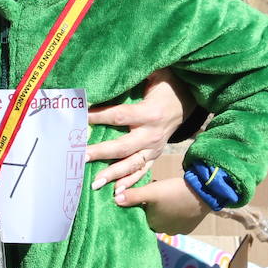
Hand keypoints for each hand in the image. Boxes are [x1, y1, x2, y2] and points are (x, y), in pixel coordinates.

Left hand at [86, 69, 193, 192]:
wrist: (187, 101)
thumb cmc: (166, 85)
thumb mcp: (156, 74)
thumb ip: (135, 75)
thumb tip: (110, 74)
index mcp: (151, 113)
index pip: (120, 115)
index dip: (99, 116)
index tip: (80, 117)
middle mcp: (153, 134)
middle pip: (123, 146)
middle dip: (101, 152)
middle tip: (80, 156)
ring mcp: (155, 148)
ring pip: (132, 164)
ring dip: (113, 174)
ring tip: (94, 183)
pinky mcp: (155, 155)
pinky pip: (142, 171)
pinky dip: (130, 182)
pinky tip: (116, 193)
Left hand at [116, 176, 209, 233]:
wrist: (202, 194)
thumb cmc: (174, 192)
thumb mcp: (152, 191)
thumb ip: (133, 196)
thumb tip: (115, 200)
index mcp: (152, 225)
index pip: (139, 218)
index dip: (138, 208)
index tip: (138, 199)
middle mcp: (164, 232)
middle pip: (152, 219)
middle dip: (150, 209)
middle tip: (152, 196)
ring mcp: (177, 230)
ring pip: (164, 219)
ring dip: (163, 210)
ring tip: (165, 197)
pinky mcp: (188, 227)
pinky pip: (176, 220)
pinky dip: (174, 213)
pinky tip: (176, 203)